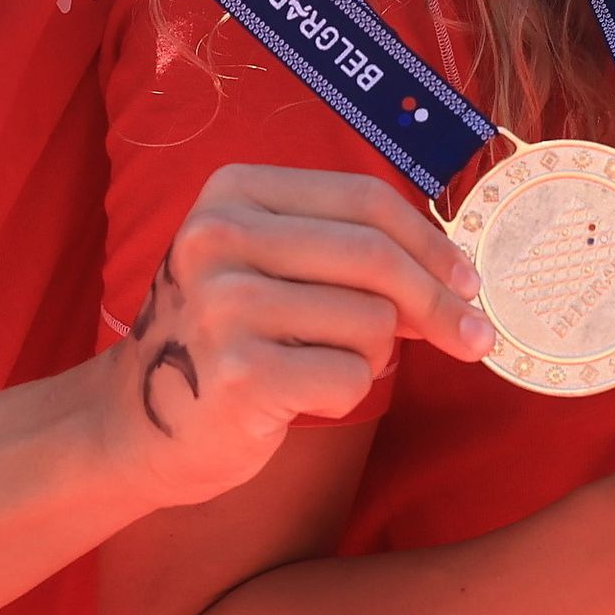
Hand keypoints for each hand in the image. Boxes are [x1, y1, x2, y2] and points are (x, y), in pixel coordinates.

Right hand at [117, 163, 489, 508]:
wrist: (140, 424)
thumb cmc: (234, 338)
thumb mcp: (277, 266)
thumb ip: (355, 255)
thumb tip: (462, 278)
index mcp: (233, 191)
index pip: (365, 199)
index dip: (431, 242)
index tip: (470, 280)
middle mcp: (218, 236)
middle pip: (375, 257)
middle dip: (439, 303)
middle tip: (475, 339)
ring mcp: (221, 304)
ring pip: (371, 321)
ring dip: (373, 355)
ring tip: (320, 365)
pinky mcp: (235, 373)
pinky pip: (350, 377)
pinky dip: (345, 393)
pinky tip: (298, 396)